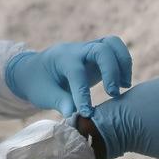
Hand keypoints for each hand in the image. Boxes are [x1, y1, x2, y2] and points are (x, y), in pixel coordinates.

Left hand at [5, 37, 132, 117]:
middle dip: (111, 70)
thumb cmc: (38, 83)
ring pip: (112, 43)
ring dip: (123, 62)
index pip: (76, 72)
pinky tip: (122, 84)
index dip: (83, 93)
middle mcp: (77, 50)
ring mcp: (89, 50)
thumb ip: (60, 102)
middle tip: (113, 94)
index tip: (87, 113)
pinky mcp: (98, 56)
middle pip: (101, 49)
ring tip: (123, 86)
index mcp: (61, 58)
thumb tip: (73, 114)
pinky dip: (123, 64)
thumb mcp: (43, 94)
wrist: (35, 70)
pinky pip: (115, 50)